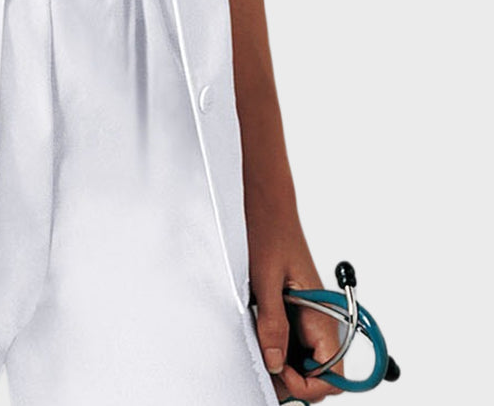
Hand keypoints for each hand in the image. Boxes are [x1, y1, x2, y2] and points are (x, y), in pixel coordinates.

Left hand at [246, 200, 344, 401]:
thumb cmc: (268, 230)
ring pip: (306, 360)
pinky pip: (295, 341)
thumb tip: (274, 363)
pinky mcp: (299, 308)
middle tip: (262, 366)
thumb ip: (272, 322)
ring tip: (258, 346)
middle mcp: (322, 318)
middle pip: (319, 374)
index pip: (330, 377)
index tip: (276, 372)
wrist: (267, 203)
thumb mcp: (263, 277)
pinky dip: (279, 346)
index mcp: (322, 314)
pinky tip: (260, 334)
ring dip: (284, 363)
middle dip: (292, 380)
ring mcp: (311, 314)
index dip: (304, 385)